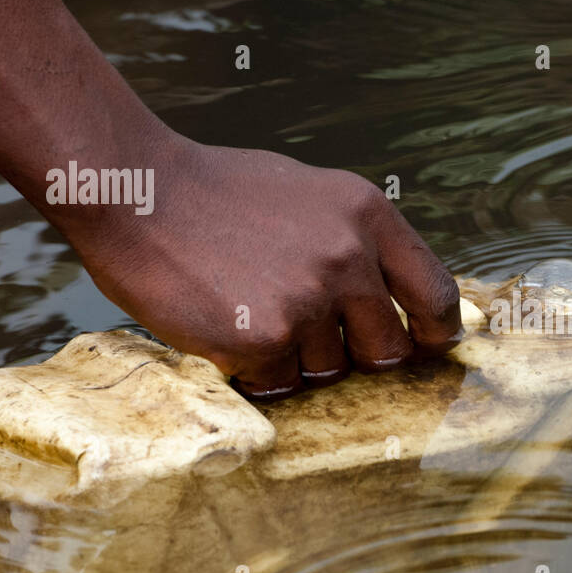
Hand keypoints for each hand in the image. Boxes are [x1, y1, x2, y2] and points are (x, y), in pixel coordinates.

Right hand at [67, 134, 462, 399]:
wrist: (135, 190)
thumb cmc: (217, 193)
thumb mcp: (311, 194)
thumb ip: (358, 242)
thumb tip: (395, 295)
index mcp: (368, 216)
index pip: (436, 293)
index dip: (435, 333)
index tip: (426, 348)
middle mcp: (348, 257)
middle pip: (389, 349)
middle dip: (359, 357)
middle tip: (316, 340)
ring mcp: (307, 300)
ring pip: (328, 371)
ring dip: (296, 361)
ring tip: (250, 312)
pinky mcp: (263, 338)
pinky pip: (278, 383)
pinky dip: (254, 370)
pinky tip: (225, 328)